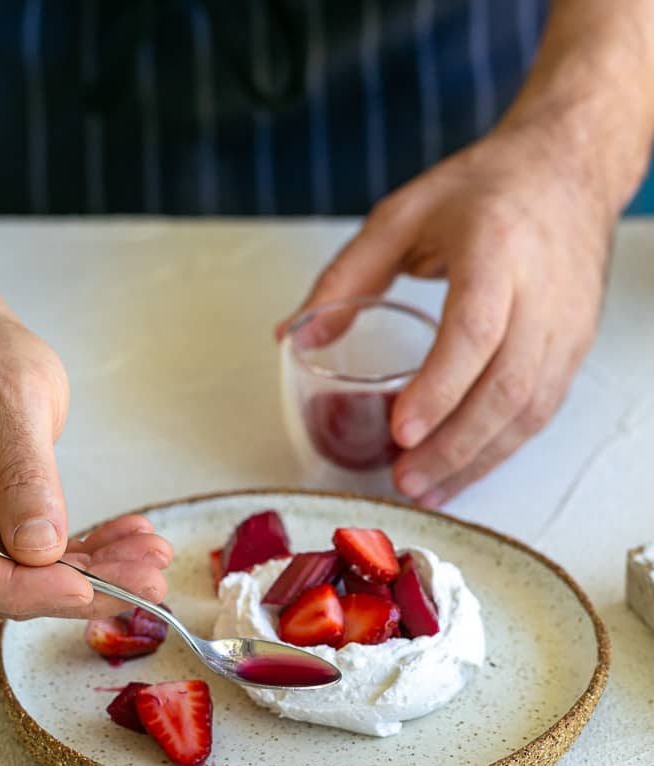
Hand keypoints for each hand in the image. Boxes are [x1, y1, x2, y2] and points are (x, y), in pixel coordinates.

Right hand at [0, 312, 171, 617]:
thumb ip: (24, 473)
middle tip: (146, 579)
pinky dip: (86, 554)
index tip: (85, 588)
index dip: (22, 589)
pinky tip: (129, 541)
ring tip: (150, 556)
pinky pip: (35, 557)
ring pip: (24, 576)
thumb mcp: (12, 399)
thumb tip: (38, 545)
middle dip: (78, 587)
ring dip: (94, 574)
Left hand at [281, 122, 615, 504]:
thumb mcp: (403, 214)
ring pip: (530, 410)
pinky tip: (462, 469)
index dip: (440, 386)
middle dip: (455, 444)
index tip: (401, 429)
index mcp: (496, 248)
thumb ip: (346, 276)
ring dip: (478, 459)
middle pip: (508, 386)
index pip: (475, 330)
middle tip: (405, 478)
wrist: (569, 170)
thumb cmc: (485, 190)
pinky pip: (542, 410)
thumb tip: (295, 336)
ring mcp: (567, 324)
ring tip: (427, 489)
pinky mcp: (575, 347)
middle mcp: (542, 291)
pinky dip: (501, 448)